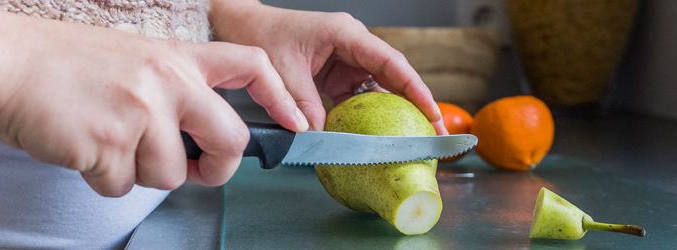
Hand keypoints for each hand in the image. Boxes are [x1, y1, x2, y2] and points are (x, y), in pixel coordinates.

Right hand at [0, 9, 307, 196]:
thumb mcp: (131, 55)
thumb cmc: (59, 63)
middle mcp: (166, 82)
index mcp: (175, 56)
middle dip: (216, 166)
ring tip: (105, 141)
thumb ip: (170, 86)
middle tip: (193, 168)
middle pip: (230, 139)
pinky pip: (121, 186)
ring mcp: (139, 114)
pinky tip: (81, 147)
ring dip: (139, 171)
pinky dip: (100, 178)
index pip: (250, 64)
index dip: (280, 96)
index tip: (295, 122)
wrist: (3, 64)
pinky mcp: (108, 145)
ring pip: (169, 174)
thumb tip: (195, 134)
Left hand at [211, 1, 446, 134]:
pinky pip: (359, 99)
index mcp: (346, 34)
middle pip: (393, 77)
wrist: (244, 29)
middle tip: (432, 133)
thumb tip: (319, 135)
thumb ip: (303, 104)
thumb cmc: (263, 36)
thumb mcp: (283, 72)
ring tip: (409, 140)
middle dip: (414, 105)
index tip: (431, 112)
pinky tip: (373, 138)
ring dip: (392, 115)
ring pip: (379, 90)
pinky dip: (365, 118)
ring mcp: (347, 61)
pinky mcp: (338, 76)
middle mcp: (353, 46)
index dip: (414, 88)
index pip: (389, 62)